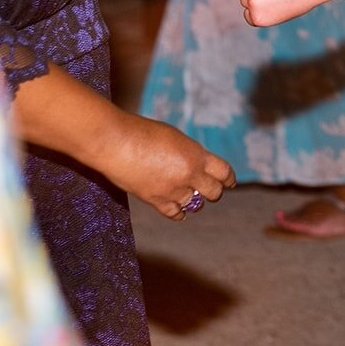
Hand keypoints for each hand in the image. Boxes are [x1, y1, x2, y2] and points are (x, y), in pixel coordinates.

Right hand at [101, 114, 235, 220]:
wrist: (116, 142)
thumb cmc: (142, 132)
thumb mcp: (175, 137)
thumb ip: (189, 153)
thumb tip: (196, 164)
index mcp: (197, 155)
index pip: (224, 172)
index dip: (228, 179)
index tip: (229, 182)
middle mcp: (189, 174)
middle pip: (214, 192)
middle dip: (214, 191)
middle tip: (210, 190)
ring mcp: (173, 190)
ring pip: (196, 205)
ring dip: (195, 201)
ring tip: (190, 196)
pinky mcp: (155, 201)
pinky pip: (175, 213)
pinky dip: (178, 212)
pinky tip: (179, 210)